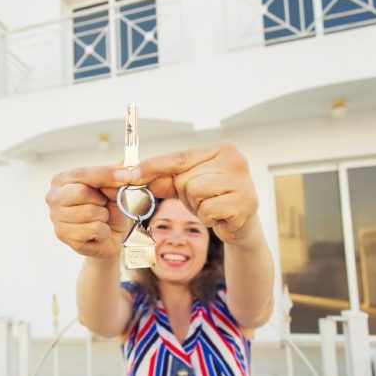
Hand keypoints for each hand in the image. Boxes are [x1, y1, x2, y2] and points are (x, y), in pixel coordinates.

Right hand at [46, 166, 132, 257]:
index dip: (106, 174)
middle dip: (100, 200)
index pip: (83, 173)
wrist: (109, 237)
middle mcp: (53, 197)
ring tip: (100, 220)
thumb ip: (113, 181)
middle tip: (103, 206)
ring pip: (89, 212)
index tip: (127, 175)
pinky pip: (93, 229)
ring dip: (103, 217)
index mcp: (62, 180)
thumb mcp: (113, 190)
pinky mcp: (63, 235)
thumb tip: (124, 173)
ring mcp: (56, 218)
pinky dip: (103, 231)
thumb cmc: (107, 210)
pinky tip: (97, 232)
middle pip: (81, 192)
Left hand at [130, 142, 258, 242]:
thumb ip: (165, 179)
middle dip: (185, 194)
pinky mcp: (245, 203)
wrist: (242, 225)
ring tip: (212, 207)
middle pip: (185, 178)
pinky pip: (207, 210)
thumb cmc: (214, 200)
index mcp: (222, 149)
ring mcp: (243, 181)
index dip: (154, 166)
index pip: (180, 157)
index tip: (131, 175)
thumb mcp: (187, 186)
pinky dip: (208, 218)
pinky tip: (221, 216)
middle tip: (203, 200)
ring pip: (194, 192)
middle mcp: (236, 160)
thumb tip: (134, 175)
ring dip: (197, 206)